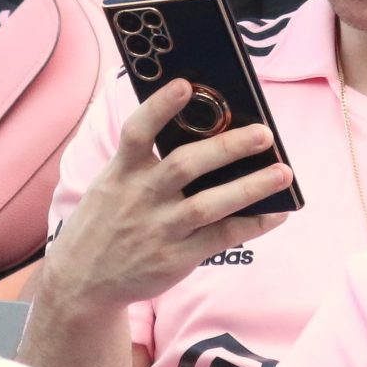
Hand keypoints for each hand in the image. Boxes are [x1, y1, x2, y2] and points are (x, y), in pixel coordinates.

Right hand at [44, 79, 293, 316]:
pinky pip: (221, 238)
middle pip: (185, 165)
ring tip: (283, 173)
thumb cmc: (107, 221)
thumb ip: (144, 162)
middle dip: (227, 147)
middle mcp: (140, 198)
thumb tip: (201, 131)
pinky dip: (252, 225)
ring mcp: (159, 230)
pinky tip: (277, 213)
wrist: (82, 281)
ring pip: (209, 204)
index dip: (160, 106)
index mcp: (121, 173)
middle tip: (264, 133)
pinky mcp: (175, 258)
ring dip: (250, 187)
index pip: (137, 131)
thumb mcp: (111, 185)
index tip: (186, 84)